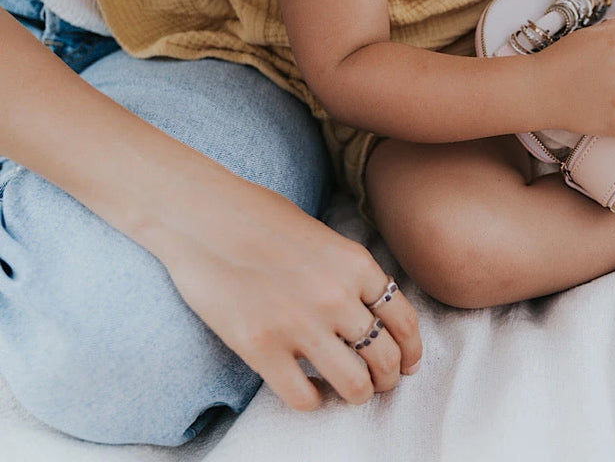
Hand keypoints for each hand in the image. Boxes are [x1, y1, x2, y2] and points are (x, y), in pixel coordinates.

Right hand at [159, 177, 422, 409]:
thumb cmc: (258, 216)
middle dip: (388, 377)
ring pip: (355, 385)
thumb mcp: (323, 235)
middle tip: (378, 382)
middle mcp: (338, 297)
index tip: (407, 364)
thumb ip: (350, 272)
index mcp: (357, 265)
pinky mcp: (261, 348)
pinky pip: (304, 398)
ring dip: (357, 393)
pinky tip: (309, 391)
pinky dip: (314, 401)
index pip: (405, 321)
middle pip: (386, 358)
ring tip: (347, 390)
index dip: (411, 351)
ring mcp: (300, 325)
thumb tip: (371, 309)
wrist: (200, 214)